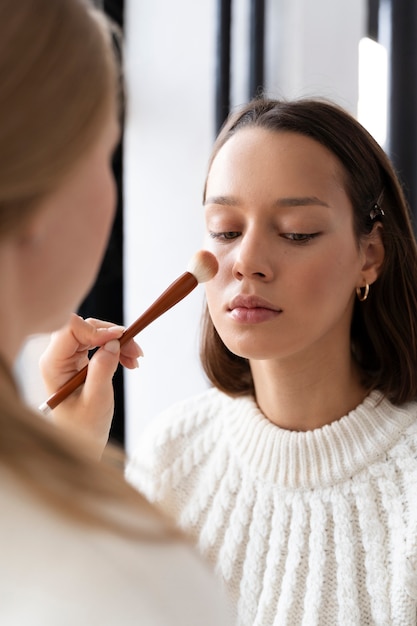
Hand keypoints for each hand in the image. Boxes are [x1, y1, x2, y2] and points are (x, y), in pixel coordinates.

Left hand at [39, 313, 142, 455]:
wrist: (81, 443)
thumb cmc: (83, 427)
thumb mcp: (96, 399)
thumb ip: (102, 369)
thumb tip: (112, 343)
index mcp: (53, 364)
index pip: (70, 329)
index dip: (96, 329)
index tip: (120, 339)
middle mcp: (57, 357)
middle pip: (84, 328)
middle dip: (112, 335)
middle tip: (136, 351)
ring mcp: (67, 358)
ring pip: (94, 333)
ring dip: (118, 342)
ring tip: (136, 359)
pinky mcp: (77, 361)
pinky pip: (98, 343)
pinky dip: (116, 349)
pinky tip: (129, 362)